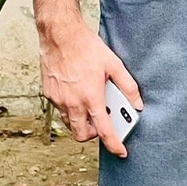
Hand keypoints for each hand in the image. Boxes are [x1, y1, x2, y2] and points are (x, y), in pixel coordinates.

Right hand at [38, 13, 140, 157]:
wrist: (60, 34)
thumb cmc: (86, 47)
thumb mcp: (114, 64)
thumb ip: (128, 86)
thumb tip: (137, 103)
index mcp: (91, 97)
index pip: (104, 130)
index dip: (114, 144)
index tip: (120, 151)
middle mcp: (73, 102)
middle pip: (82, 134)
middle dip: (93, 134)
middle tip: (101, 122)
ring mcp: (58, 99)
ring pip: (70, 123)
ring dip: (81, 121)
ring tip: (90, 105)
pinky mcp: (49, 94)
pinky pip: (60, 110)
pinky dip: (70, 108)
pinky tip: (77, 93)